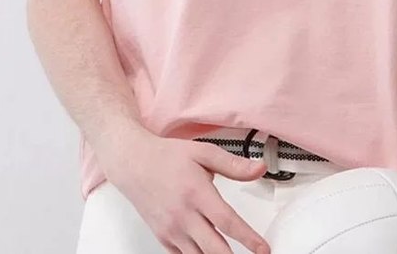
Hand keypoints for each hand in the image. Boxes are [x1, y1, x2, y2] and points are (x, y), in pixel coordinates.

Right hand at [106, 127, 270, 253]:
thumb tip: (259, 169)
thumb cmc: (167, 157)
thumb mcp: (203, 152)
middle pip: (213, 249)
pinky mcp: (163, 238)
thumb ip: (233, 165)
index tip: (263, 248)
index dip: (248, 238)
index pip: (227, 221)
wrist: (133, 163)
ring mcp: (172, 230)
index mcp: (197, 192)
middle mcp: (183, 215)